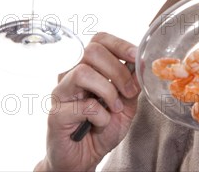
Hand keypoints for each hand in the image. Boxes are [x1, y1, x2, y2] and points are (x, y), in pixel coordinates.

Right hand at [35, 32, 140, 171]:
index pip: (99, 40)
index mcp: (89, 67)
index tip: (137, 57)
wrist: (85, 157)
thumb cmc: (103, 127)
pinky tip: (100, 123)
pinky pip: (82, 105)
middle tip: (128, 92)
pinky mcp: (56, 113)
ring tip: (114, 108)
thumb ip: (132, 83)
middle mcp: (72, 74)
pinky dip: (100, 115)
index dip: (120, 44)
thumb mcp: (127, 103)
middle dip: (117, 71)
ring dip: (107, 91)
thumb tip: (142, 65)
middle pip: (92, 51)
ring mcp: (61, 92)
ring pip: (83, 72)